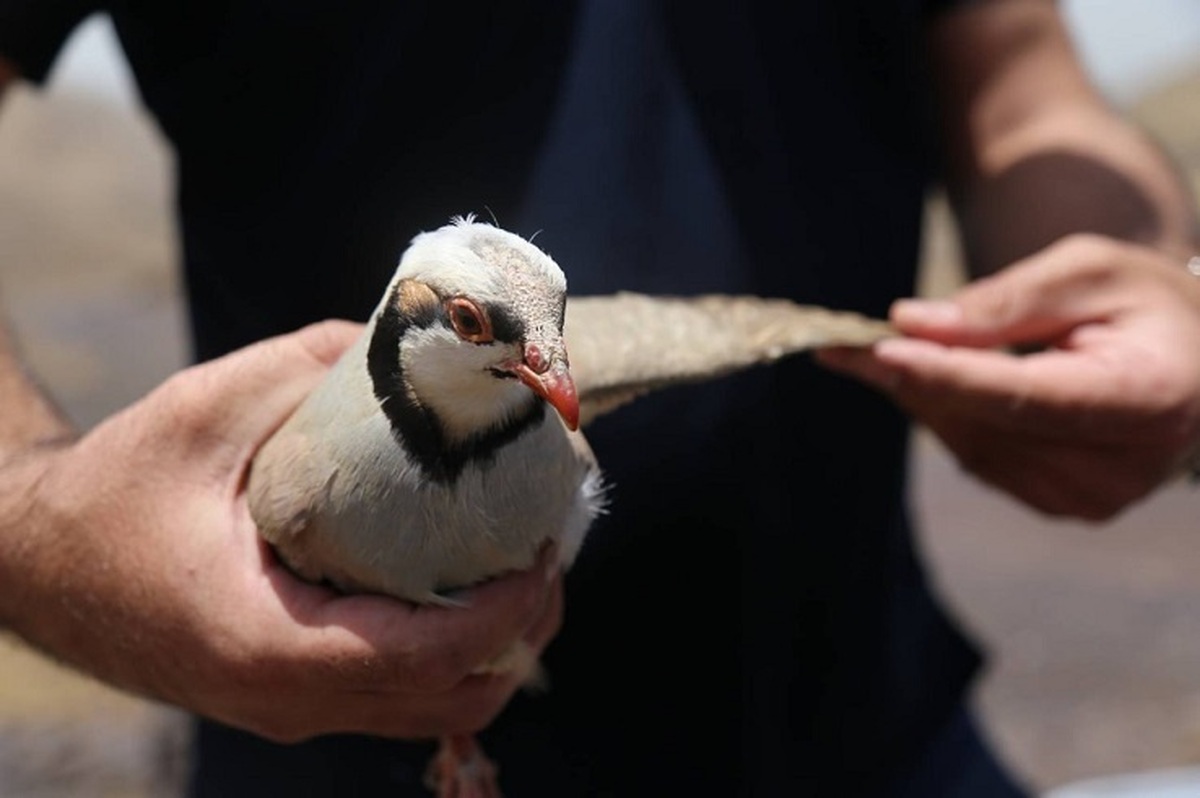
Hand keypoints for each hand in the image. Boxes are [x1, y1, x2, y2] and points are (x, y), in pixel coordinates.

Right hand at [0, 320, 561, 741]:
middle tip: (549, 551)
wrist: (35, 562)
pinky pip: (397, 697)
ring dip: (496, 650)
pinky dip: (453, 656)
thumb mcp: (207, 409)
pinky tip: (464, 586)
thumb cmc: (113, 491)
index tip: (546, 549)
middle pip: (450, 701)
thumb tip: (416, 340)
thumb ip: (311, 368)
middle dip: (522, 632)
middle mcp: (285, 699)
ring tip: (522, 568)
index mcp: (266, 644)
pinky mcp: (290, 696)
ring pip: (431, 712)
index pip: (427, 659)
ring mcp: (289, 709)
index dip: (509, 611)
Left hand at [818, 234, 1199, 519]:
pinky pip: (981, 458)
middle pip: (989, 423)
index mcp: (1149, 399)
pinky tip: (930, 381)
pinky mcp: (1066, 504)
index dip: (949, 376)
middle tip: (845, 343)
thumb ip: (1006, 300)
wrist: (1192, 359)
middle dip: (914, 379)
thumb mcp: (1090, 270)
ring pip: (973, 445)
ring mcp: (1093, 495)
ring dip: (921, 397)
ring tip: (884, 352)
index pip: (1028, 396)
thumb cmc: (1145, 302)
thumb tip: (913, 324)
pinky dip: (946, 416)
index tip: (882, 351)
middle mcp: (1124, 466)